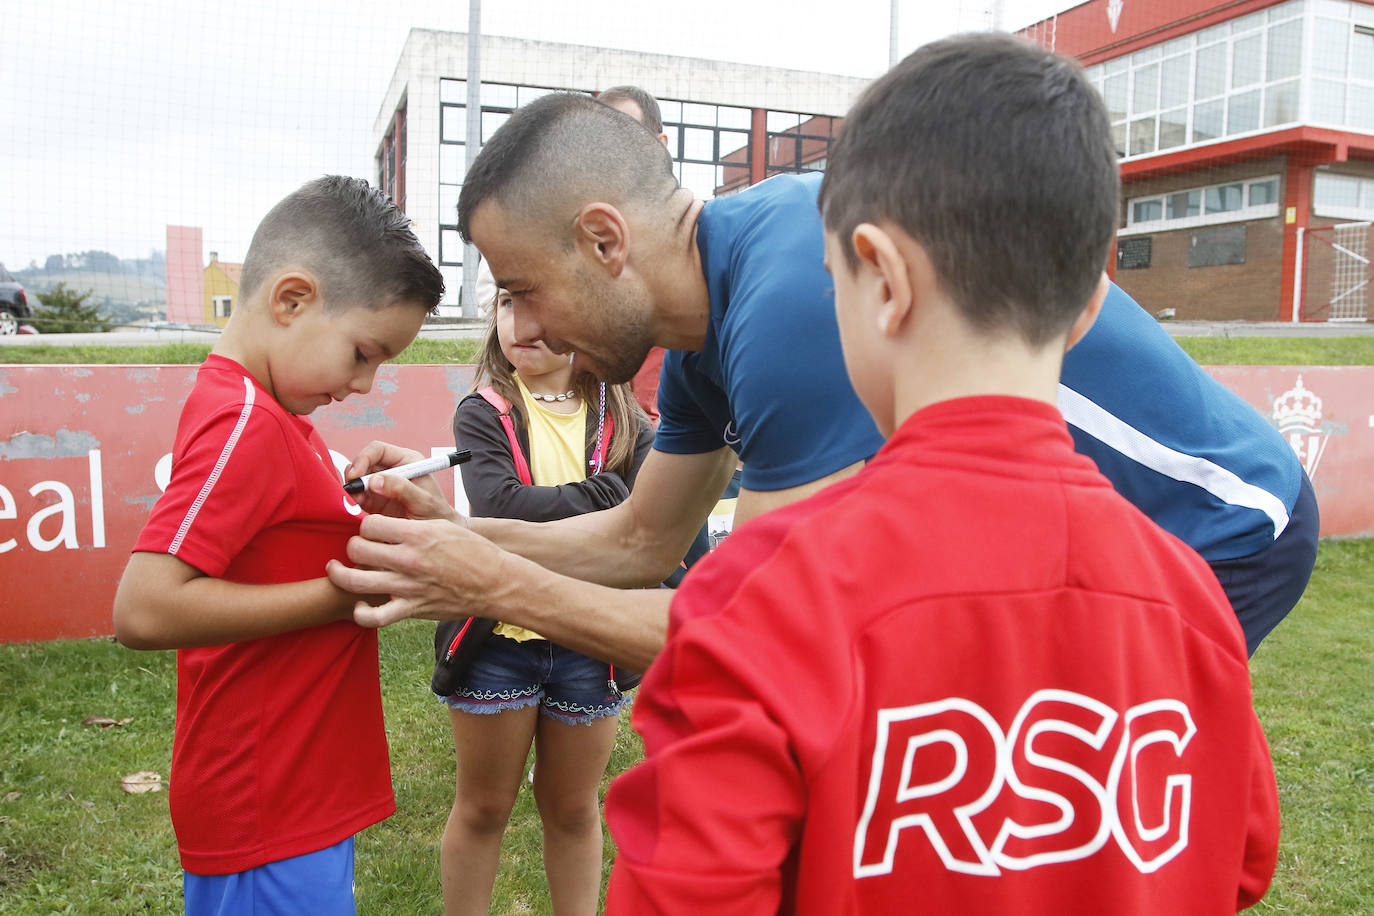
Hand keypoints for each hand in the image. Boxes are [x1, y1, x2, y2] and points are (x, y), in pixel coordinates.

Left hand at [326, 513, 508, 628]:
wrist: (495, 582)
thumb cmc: (471, 551)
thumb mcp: (443, 525)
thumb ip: (411, 522)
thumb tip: (385, 519)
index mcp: (417, 534)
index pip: (370, 523)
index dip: (365, 525)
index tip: (370, 529)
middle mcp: (409, 559)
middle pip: (357, 548)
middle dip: (353, 546)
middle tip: (359, 548)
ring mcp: (408, 586)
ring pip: (356, 581)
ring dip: (341, 575)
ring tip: (338, 570)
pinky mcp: (412, 609)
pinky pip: (375, 617)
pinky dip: (361, 614)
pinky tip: (359, 605)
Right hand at [345, 442, 459, 521]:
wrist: (435, 538)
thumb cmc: (436, 515)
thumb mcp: (424, 501)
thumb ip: (402, 488)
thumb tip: (376, 480)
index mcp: (407, 461)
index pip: (378, 450)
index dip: (363, 458)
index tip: (356, 474)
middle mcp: (392, 470)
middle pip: (363, 463)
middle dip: (354, 475)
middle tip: (351, 489)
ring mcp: (381, 486)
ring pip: (357, 480)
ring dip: (352, 489)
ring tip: (354, 501)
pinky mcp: (374, 501)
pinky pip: (356, 497)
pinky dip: (351, 501)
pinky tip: (355, 508)